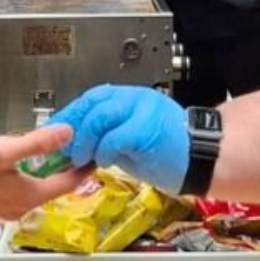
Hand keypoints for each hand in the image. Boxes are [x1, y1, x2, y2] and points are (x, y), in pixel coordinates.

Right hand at [0, 125, 88, 218]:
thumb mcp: (3, 149)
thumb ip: (37, 143)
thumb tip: (68, 133)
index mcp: (27, 196)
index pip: (66, 184)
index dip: (84, 168)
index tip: (98, 155)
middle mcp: (20, 207)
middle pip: (53, 188)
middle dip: (68, 169)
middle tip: (80, 147)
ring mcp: (6, 206)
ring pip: (37, 189)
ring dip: (49, 172)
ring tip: (59, 150)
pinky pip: (22, 189)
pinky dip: (32, 175)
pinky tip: (27, 161)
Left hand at [48, 84, 188, 192]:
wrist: (203, 158)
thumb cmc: (170, 153)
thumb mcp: (131, 140)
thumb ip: (107, 136)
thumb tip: (76, 143)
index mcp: (131, 98)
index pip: (92, 98)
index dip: (71, 114)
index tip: (56, 130)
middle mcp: (135, 98)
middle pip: (92, 104)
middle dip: (73, 127)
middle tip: (64, 148)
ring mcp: (142, 110)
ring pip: (100, 117)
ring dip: (85, 141)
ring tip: (81, 158)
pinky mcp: (146, 127)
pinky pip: (115, 137)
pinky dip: (104, 151)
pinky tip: (106, 162)